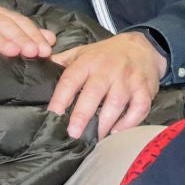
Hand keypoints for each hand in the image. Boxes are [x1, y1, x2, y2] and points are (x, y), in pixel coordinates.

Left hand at [48, 32, 165, 138]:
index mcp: (88, 62)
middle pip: (94, 93)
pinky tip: (118, 131)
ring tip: (96, 137)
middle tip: (73, 133)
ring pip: (116, 103)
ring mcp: (128, 80)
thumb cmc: (107, 54)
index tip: (53, 113)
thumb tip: (38, 68)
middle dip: (82, 115)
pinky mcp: (145, 89)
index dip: (61, 97)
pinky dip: (129, 122)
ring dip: (106, 122)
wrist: (142, 47)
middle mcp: (108, 70)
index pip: (71, 80)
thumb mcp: (83, 52)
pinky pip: (139, 108)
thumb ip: (63, 62)